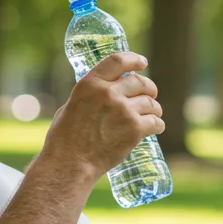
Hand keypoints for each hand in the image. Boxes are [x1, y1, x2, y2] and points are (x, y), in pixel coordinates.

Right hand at [42, 52, 163, 177]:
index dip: (134, 60)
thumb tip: (103, 93)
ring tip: (154, 114)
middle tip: (151, 93)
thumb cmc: (64, 139)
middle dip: (149, 87)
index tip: (142, 62)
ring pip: (150, 103)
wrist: (70, 163)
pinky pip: (155, 122)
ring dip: (154, 108)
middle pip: (139, 82)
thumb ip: (89, 96)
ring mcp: (123, 110)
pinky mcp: (134, 129)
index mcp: (90, 84)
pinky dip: (158, 124)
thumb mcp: (71, 106)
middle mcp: (108, 93)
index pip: (118, 61)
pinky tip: (156, 127)